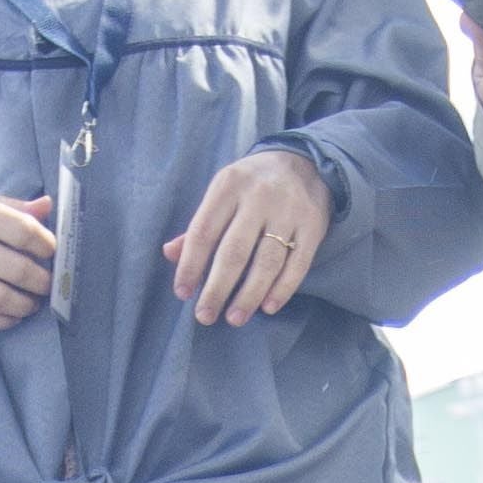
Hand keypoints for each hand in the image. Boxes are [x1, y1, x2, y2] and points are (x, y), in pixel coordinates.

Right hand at [0, 187, 59, 327]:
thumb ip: (15, 207)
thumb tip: (46, 206)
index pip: (22, 230)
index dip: (45, 245)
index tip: (51, 251)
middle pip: (15, 268)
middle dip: (41, 281)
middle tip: (49, 283)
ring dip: (25, 304)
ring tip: (34, 302)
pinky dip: (2, 320)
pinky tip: (15, 315)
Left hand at [168, 146, 333, 321]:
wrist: (304, 164)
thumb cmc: (252, 186)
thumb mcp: (222, 194)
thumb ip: (200, 226)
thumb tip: (170, 254)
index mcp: (229, 185)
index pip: (204, 231)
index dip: (190, 265)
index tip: (182, 293)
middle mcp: (259, 196)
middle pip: (234, 251)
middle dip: (217, 288)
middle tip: (205, 316)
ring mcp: (288, 212)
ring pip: (266, 262)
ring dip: (249, 295)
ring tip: (234, 318)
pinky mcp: (312, 226)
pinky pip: (297, 264)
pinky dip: (282, 289)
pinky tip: (268, 307)